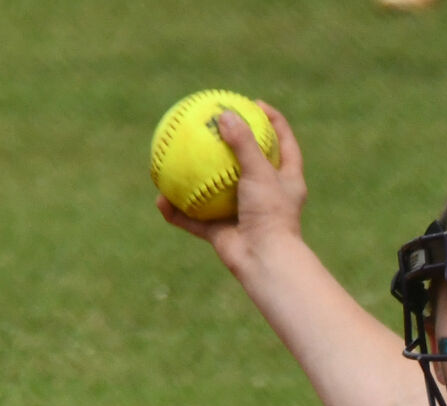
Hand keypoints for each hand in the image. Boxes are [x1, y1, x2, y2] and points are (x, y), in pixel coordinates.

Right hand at [155, 100, 307, 272]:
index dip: (273, 121)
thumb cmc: (270, 215)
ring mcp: (243, 215)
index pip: (284, 143)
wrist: (265, 261)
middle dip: (230, 145)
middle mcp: (265, 197)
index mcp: (286, 182)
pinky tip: (160, 200)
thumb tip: (224, 115)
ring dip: (196, 180)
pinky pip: (194, 220)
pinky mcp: (224, 234)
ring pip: (215, 193)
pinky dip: (178, 212)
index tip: (255, 103)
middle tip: (211, 122)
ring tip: (175, 160)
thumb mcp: (260, 172)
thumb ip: (243, 143)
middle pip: (248, 164)